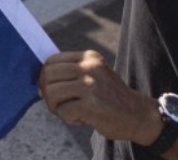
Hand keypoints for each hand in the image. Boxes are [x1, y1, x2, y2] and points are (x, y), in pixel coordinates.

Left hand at [39, 51, 161, 144]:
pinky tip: (80, 119)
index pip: (52, 61)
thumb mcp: (94, 75)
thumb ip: (71, 74)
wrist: (137, 115)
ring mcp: (91, 85)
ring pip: (51, 92)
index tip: (51, 90)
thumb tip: (39, 84)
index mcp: (89, 57)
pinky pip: (63, 110)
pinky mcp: (91, 105)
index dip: (45, 77)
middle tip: (57, 104)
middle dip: (46, 92)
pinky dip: (67, 118)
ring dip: (54, 106)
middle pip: (48, 74)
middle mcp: (90, 67)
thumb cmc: (110, 97)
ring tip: (67, 112)